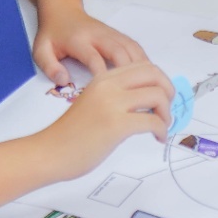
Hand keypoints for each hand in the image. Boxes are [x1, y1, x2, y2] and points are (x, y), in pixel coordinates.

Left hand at [33, 9, 146, 87]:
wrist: (63, 10)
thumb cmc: (52, 34)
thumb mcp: (41, 50)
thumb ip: (49, 66)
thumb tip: (63, 81)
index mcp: (78, 40)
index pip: (94, 58)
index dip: (102, 74)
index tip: (109, 93)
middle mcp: (98, 35)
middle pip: (119, 51)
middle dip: (129, 72)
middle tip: (136, 93)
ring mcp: (111, 33)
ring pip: (131, 48)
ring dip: (141, 67)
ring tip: (148, 87)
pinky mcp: (118, 34)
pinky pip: (134, 47)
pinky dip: (143, 60)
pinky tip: (148, 75)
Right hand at [42, 62, 173, 175]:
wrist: (50, 151)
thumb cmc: (71, 133)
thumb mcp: (94, 102)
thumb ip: (116, 96)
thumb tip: (148, 100)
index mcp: (104, 78)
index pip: (143, 66)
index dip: (159, 80)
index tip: (160, 97)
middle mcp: (109, 85)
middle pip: (155, 75)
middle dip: (168, 91)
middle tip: (165, 110)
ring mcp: (113, 104)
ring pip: (158, 95)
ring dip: (167, 112)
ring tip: (161, 126)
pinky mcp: (117, 125)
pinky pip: (153, 121)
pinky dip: (162, 129)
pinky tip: (157, 137)